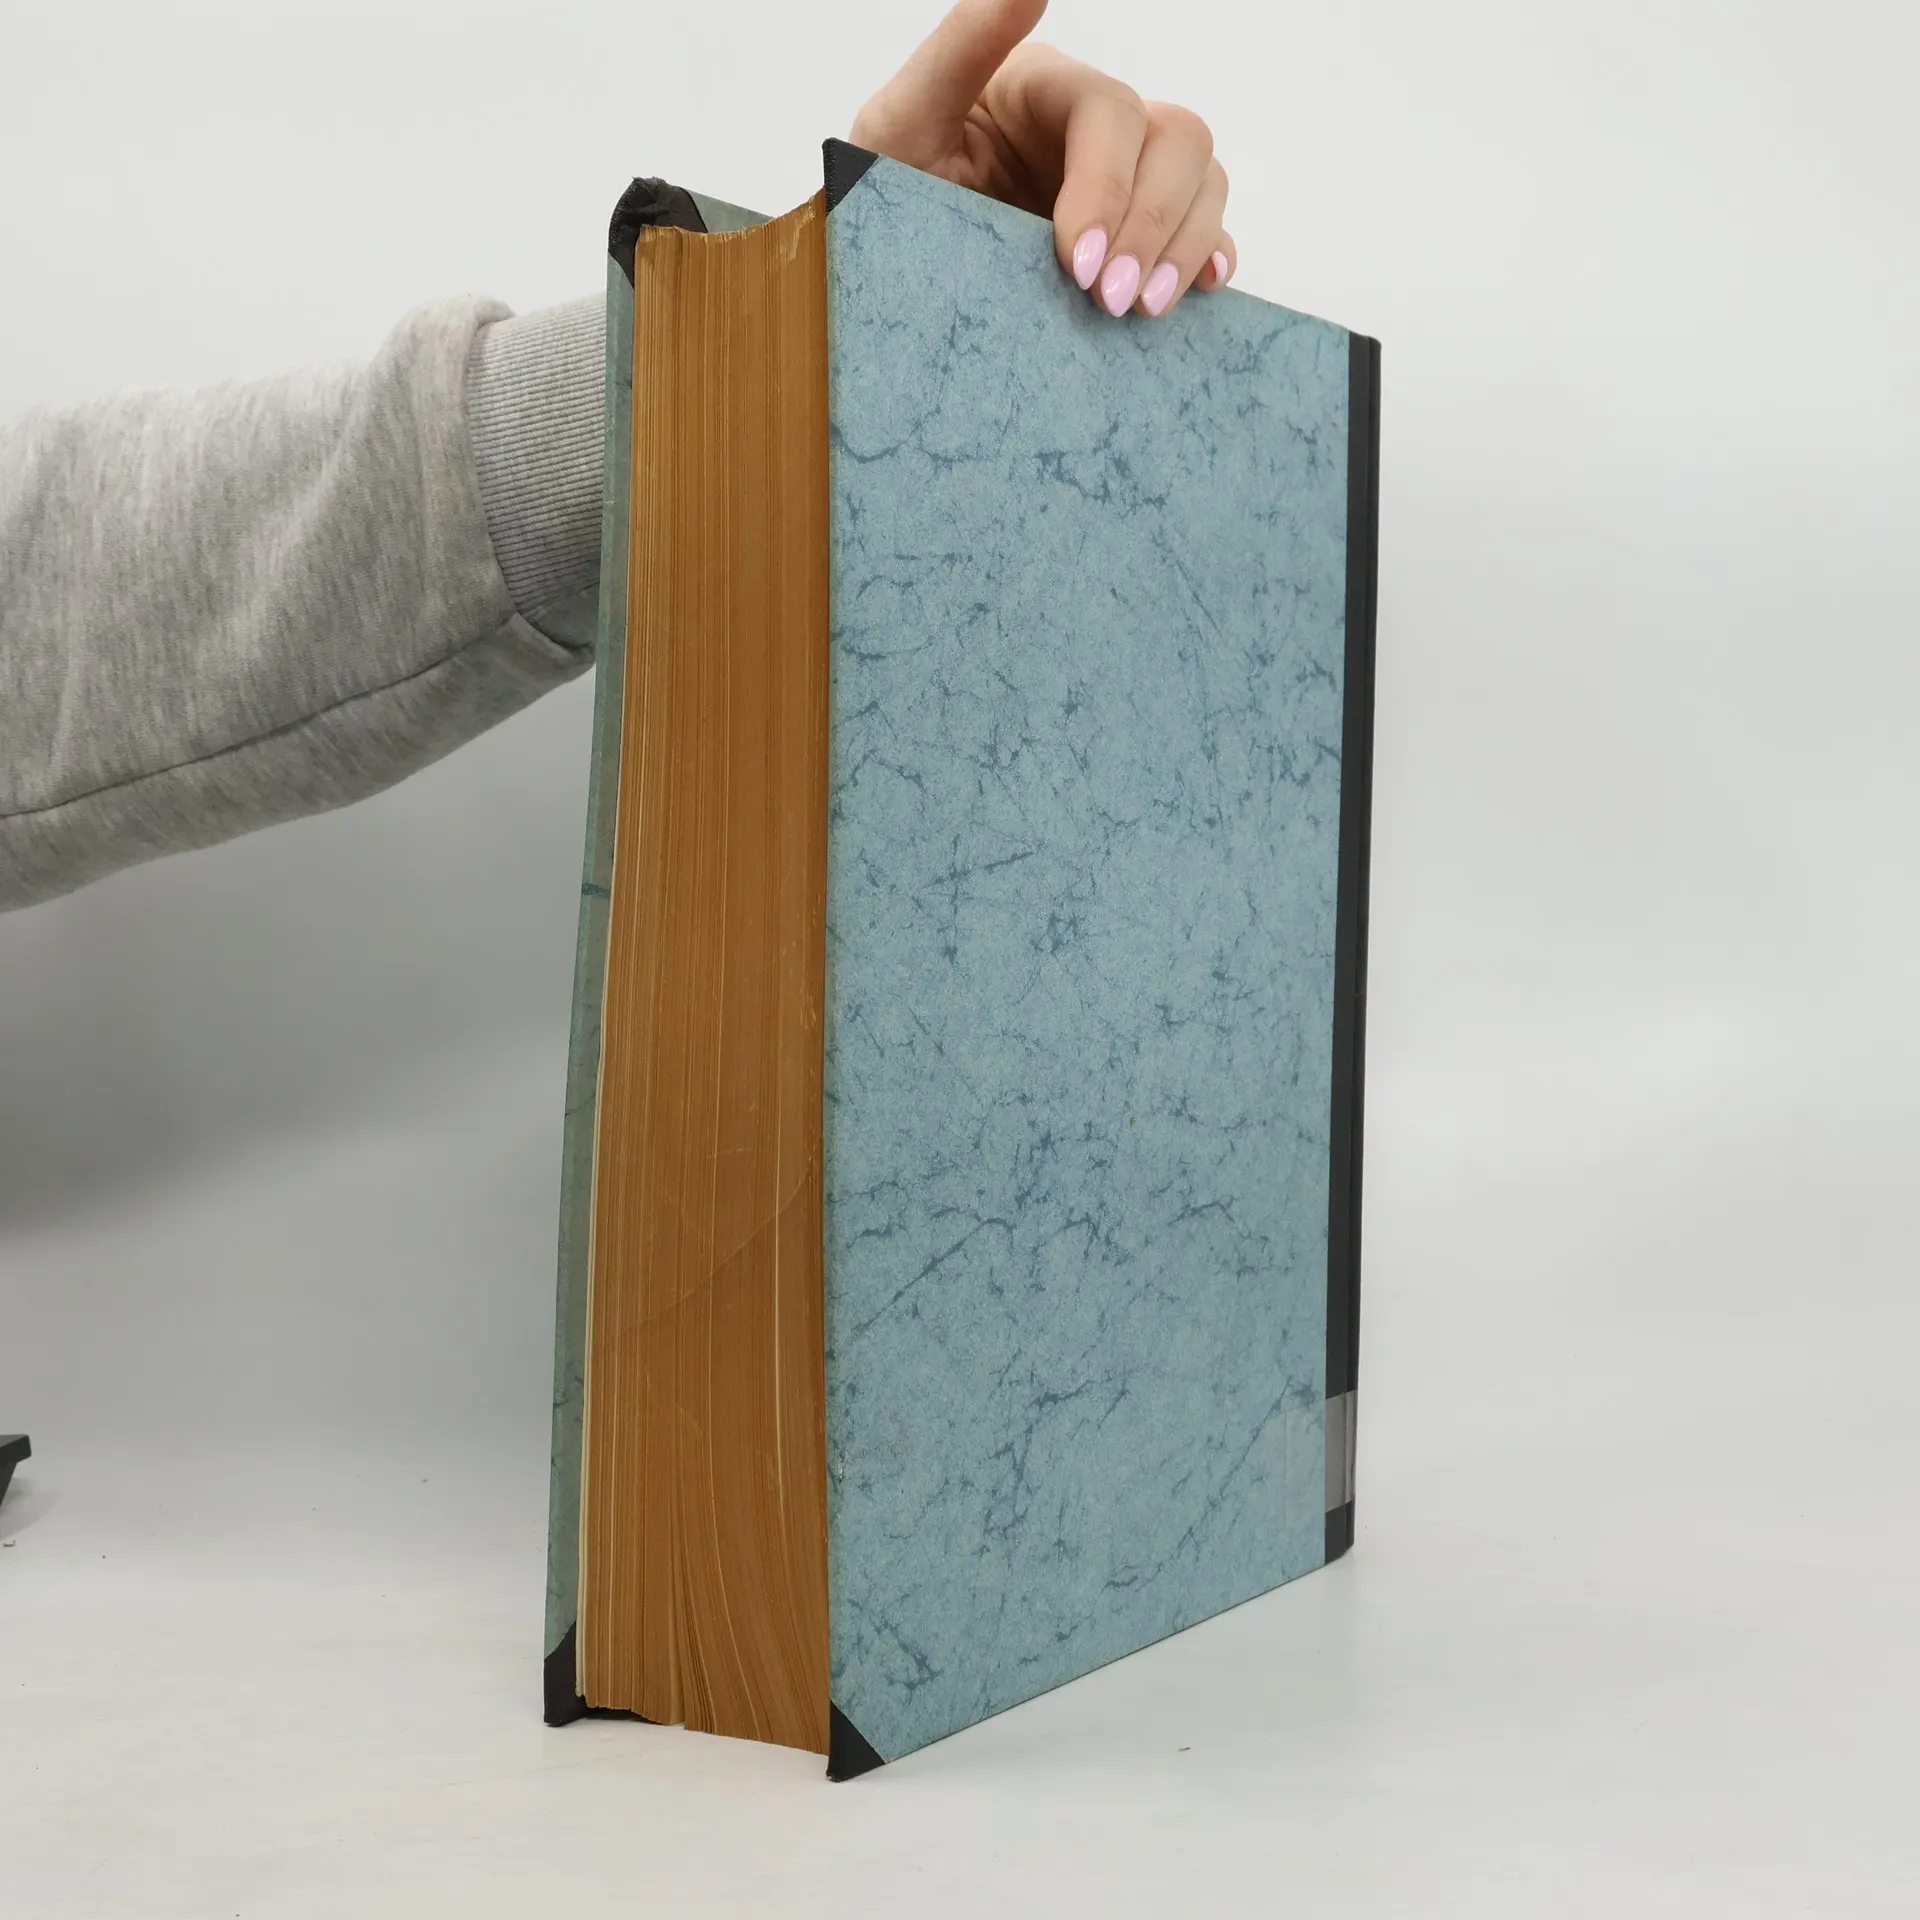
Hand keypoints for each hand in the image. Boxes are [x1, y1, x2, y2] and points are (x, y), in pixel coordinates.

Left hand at [850, 0, 1234, 319]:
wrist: (891, 280)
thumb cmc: (885, 200)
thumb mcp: (900, 125)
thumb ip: (959, 50)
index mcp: (1044, 90)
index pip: (1111, 115)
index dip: (1108, 186)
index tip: (1077, 263)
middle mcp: (1094, 128)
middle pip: (1178, 139)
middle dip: (1152, 223)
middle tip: (1111, 302)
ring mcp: (1125, 183)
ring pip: (1202, 180)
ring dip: (1184, 245)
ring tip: (1141, 312)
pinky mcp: (1136, 240)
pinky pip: (1204, 233)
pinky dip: (1208, 257)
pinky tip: (1194, 290)